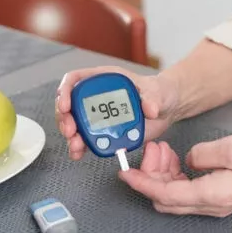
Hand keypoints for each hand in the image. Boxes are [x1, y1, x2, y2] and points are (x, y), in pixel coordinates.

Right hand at [56, 66, 180, 159]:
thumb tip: (150, 109)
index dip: (65, 91)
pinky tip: (79, 153)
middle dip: (65, 118)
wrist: (166, 109)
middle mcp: (96, 96)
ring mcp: (98, 115)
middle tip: (71, 131)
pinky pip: (86, 138)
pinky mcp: (103, 131)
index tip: (65, 106)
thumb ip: (153, 99)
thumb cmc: (159, 92)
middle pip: (69, 103)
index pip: (76, 79)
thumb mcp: (158, 92)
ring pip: (74, 123)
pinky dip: (80, 147)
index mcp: (105, 79)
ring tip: (76, 146)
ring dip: (71, 136)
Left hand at [118, 132, 231, 216]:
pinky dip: (180, 176)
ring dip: (166, 175)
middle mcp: (213, 205)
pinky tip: (182, 159)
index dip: (141, 182)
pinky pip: (193, 191)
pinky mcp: (227, 195)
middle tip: (150, 152)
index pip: (163, 193)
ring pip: (180, 196)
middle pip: (167, 198)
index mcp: (211, 195)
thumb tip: (187, 157)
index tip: (125, 173)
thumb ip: (202, 153)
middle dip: (151, 177)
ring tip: (165, 151)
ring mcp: (220, 203)